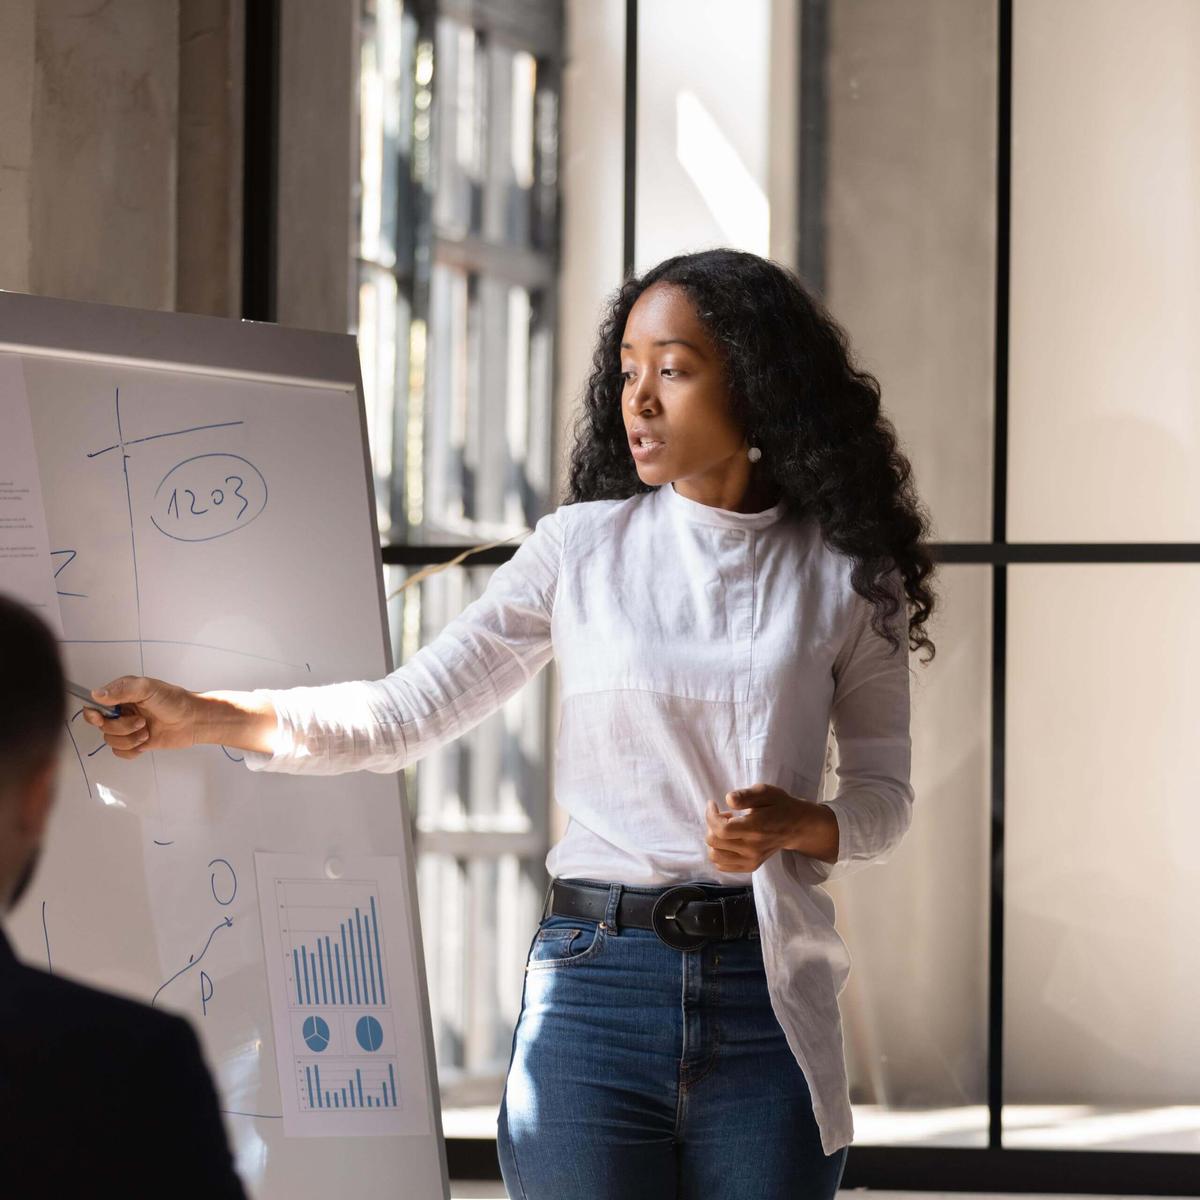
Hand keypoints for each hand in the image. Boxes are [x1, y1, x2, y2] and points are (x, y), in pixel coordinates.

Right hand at [80, 675, 199, 759]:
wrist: (194, 720)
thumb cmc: (175, 701)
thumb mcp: (148, 688)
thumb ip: (122, 689)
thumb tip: (97, 694)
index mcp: (122, 695)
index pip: (94, 705)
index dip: (94, 714)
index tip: (102, 717)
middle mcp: (122, 711)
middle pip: (102, 726)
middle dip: (121, 727)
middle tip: (141, 721)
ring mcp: (128, 727)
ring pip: (111, 741)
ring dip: (130, 739)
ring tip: (147, 730)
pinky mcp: (135, 742)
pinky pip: (120, 753)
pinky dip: (131, 750)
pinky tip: (145, 742)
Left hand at [705, 783, 814, 873]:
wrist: (796, 826)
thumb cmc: (779, 806)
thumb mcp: (765, 792)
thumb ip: (746, 795)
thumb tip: (728, 799)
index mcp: (756, 828)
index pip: (722, 829)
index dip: (710, 816)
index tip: (713, 804)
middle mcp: (753, 849)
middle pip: (714, 842)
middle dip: (711, 824)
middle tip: (723, 814)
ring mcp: (752, 860)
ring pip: (715, 856)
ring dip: (714, 839)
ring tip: (726, 828)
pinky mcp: (751, 867)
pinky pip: (722, 865)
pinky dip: (718, 852)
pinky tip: (728, 840)